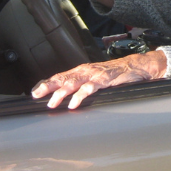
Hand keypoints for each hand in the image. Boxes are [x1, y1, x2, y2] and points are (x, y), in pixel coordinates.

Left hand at [31, 51, 168, 108]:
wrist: (136, 66)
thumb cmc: (115, 74)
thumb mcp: (95, 78)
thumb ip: (82, 85)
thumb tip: (67, 97)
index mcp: (81, 71)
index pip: (60, 76)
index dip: (46, 83)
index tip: (34, 93)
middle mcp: (85, 71)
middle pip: (62, 78)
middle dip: (48, 86)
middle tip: (37, 95)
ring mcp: (95, 75)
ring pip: (73, 82)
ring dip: (61, 93)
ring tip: (52, 103)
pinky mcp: (105, 80)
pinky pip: (90, 88)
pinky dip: (80, 95)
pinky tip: (73, 103)